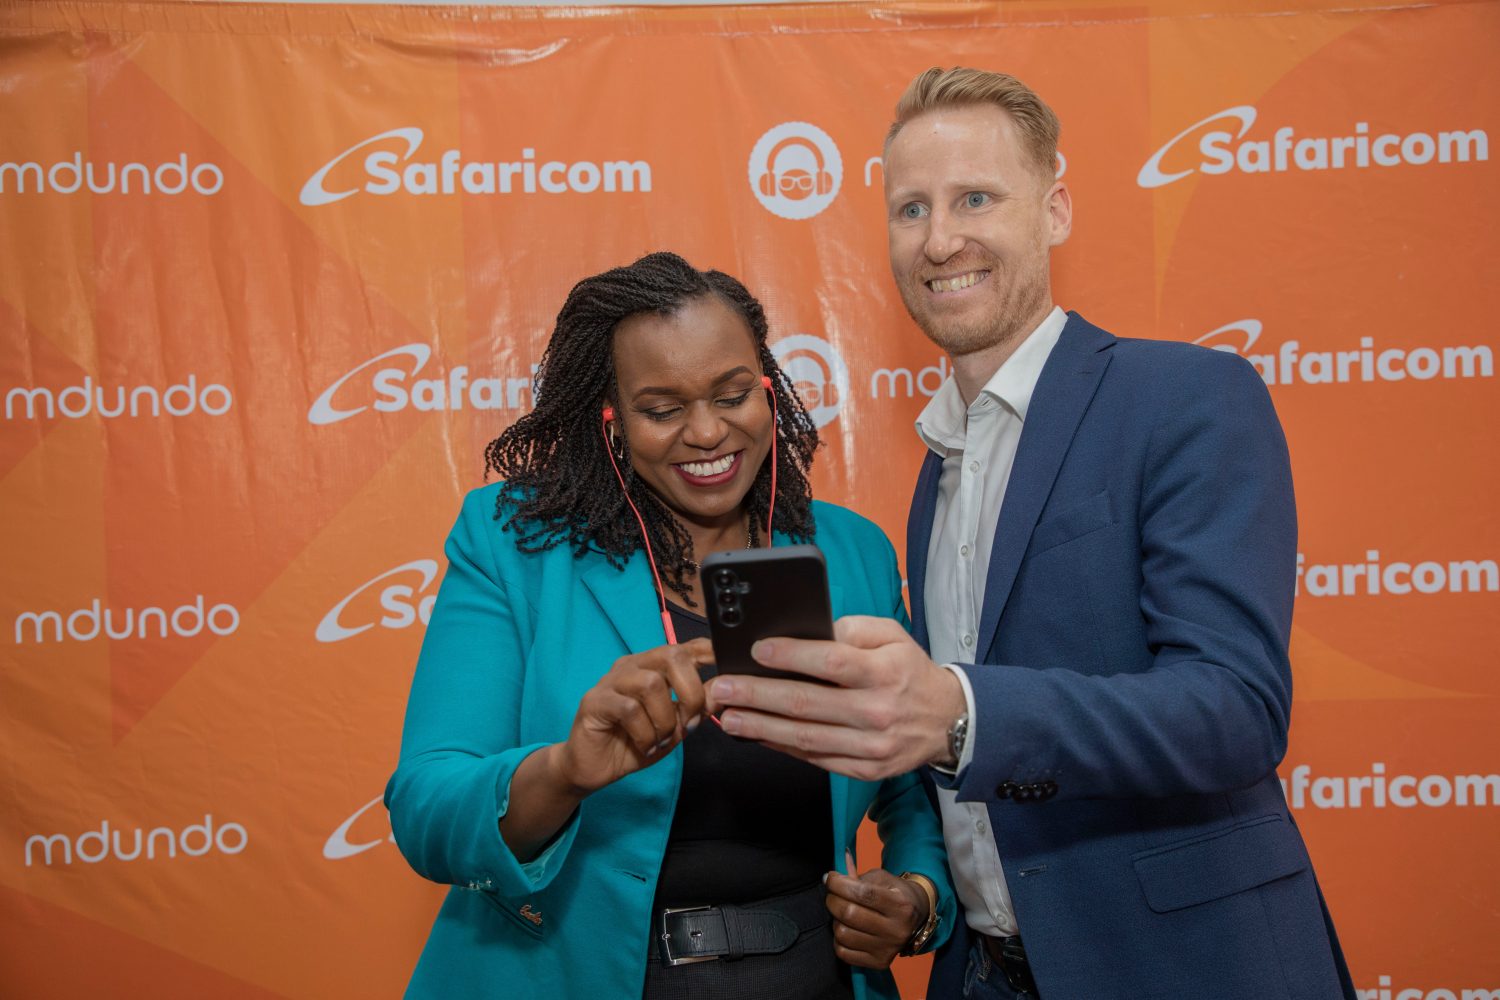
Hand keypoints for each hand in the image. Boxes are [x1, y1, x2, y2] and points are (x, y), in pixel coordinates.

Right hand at [552, 638, 712, 794]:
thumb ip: (695, 708)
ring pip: (651, 684)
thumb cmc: (634, 742)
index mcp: (653, 667)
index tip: (727, 659)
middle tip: (689, 723)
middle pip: (671, 656)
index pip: (683, 647)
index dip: (707, 650)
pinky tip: (645, 745)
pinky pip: (629, 709)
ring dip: (665, 719)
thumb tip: (722, 691)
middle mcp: (633, 666)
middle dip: (691, 692)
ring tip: (661, 740)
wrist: (594, 767)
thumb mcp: (675, 727)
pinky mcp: (595, 701)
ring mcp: (611, 681)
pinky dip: (645, 732)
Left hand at [704, 616, 964, 780]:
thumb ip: (853, 628)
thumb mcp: (893, 635)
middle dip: (759, 695)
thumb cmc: (909, 671)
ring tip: (728, 717)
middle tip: (724, 688)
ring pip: (806, 737)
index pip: (832, 661)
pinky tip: (757, 736)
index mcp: (884, 672)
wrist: (947, 721)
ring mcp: (870, 746)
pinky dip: (782, 747)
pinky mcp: (864, 769)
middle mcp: (877, 711)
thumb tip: (809, 630)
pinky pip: (815, 759)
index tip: (756, 650)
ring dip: (761, 728)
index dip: (791, 656)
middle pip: (808, 703)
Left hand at [826, 853, 928, 969]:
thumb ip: (857, 877)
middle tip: (833, 894)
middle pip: (849, 914)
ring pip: (843, 934)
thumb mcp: (883, 878)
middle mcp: (896, 930)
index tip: (830, 878)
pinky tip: (846, 929)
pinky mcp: (879, 963)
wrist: (916, 918)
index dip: (839, 884)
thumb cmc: (894, 893)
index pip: (862, 893)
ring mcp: (888, 949)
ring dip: (835, 920)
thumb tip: (829, 879)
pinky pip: (843, 952)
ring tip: (843, 913)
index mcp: (901, 905)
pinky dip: (838, 939)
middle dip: (833, 900)